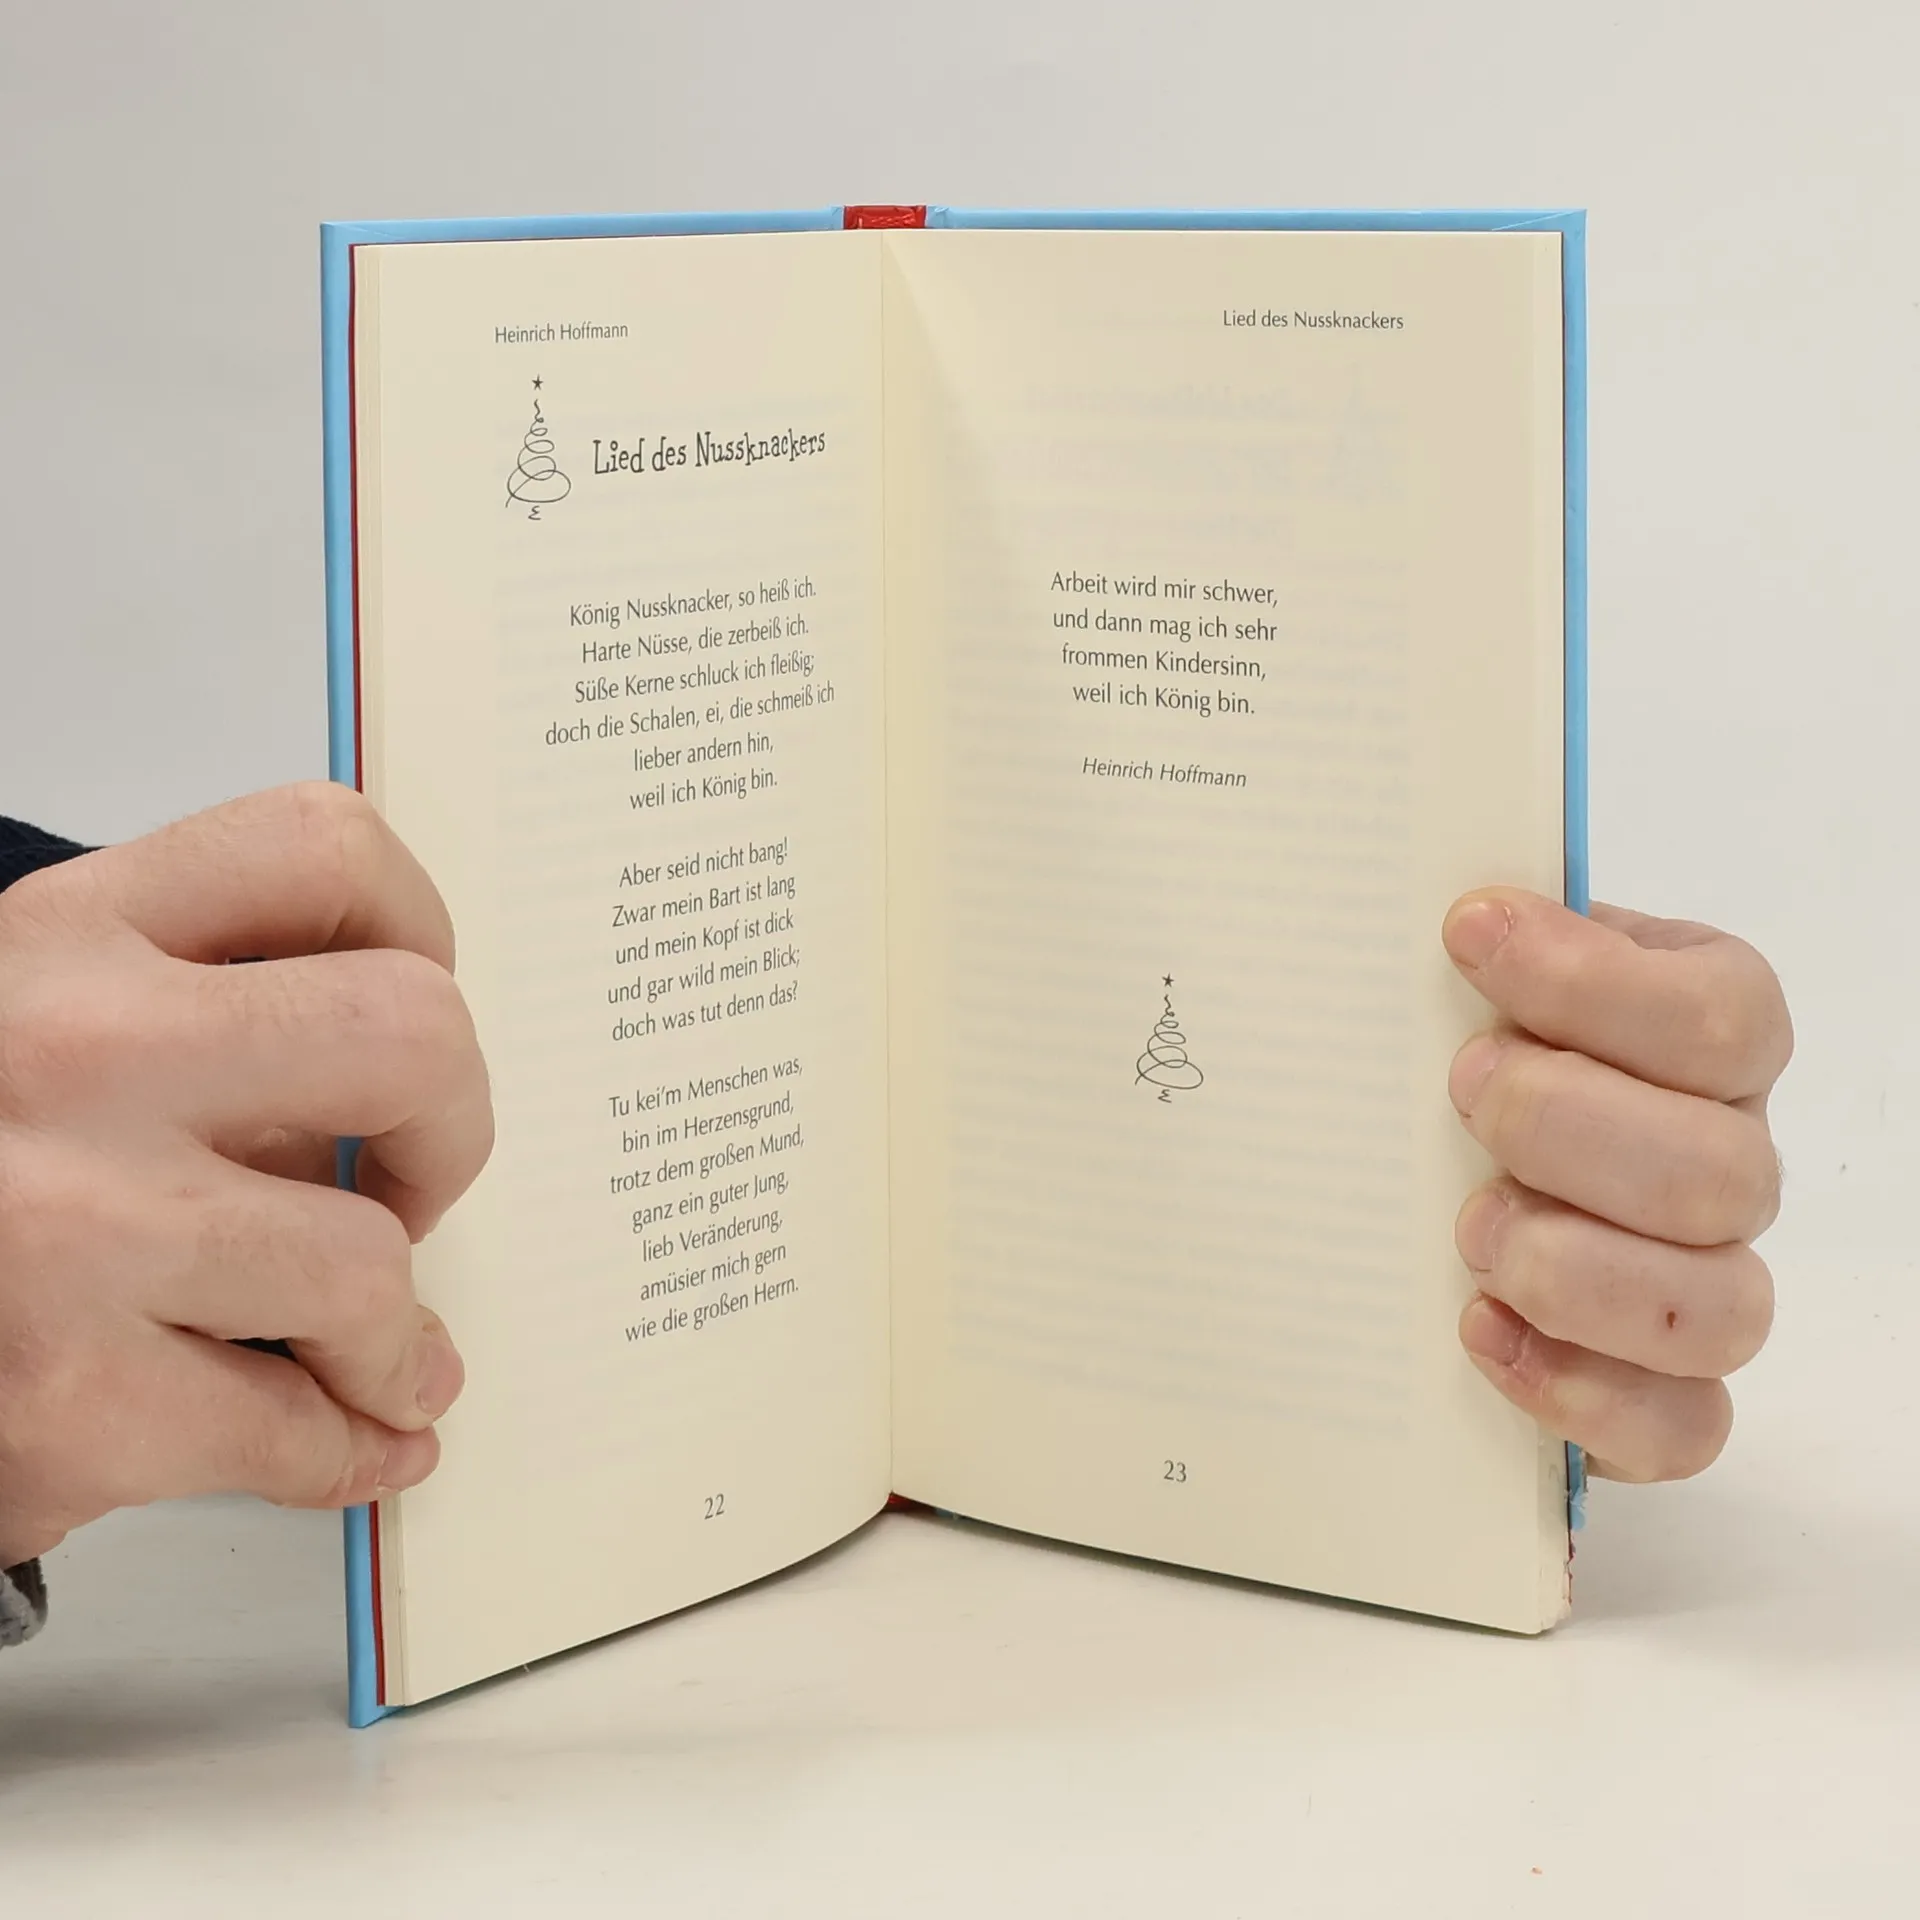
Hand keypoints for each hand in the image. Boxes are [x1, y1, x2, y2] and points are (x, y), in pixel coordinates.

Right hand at [0, 784, 492, 1564]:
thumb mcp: (21, 1023)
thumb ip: (181, 1023)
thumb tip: (388, 1113)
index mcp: (62, 936)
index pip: (324, 850)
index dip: (418, 928)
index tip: (414, 992)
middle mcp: (71, 1055)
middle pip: (409, 1035)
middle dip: (454, 1125)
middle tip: (418, 1178)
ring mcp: (70, 1231)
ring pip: (367, 1261)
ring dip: (398, 1329)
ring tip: (383, 1345)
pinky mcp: (65, 1401)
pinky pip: (294, 1426)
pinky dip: (354, 1446)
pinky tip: (365, 1436)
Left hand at [1442, 889, 1790, 1481]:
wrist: (1431, 1186)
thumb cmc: (1463, 1052)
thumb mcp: (1472, 977)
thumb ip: (1484, 941)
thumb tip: (1456, 908)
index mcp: (1704, 1041)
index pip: (1719, 1015)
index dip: (1595, 982)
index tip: (1468, 935)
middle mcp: (1725, 1161)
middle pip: (1719, 1169)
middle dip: (1567, 1128)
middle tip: (1461, 1093)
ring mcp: (1705, 1281)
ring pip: (1723, 1308)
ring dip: (1577, 1270)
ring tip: (1468, 1232)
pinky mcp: (1662, 1392)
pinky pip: (1685, 1427)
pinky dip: (1581, 1392)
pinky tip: (1482, 1331)